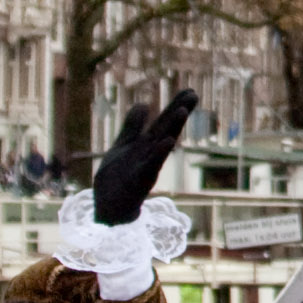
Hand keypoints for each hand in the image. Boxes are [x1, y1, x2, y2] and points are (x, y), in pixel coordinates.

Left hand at [90, 92, 197, 228]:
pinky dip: (159, 154)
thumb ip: (132, 127)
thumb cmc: (116, 181)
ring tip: (182, 110)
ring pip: (161, 145)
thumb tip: (143, 103)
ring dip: (172, 128)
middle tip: (194, 94)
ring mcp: (145, 167)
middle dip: (179, 112)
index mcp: (145, 146)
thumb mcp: (122, 147)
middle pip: (166, 129)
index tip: (190, 90)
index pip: (162, 122)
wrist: (108, 212)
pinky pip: (150, 166)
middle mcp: (149, 155)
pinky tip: (168, 142)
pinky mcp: (138, 181)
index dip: (174, 106)